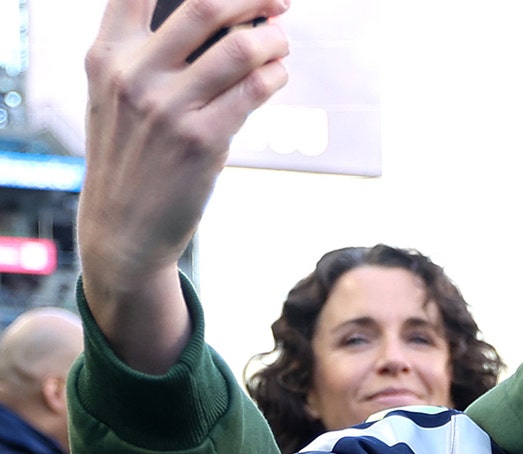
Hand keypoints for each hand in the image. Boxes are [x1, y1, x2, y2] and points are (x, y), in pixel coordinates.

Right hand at [77, 0, 288, 370]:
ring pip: (240, 48)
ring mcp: (167, 108)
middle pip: (204, 5)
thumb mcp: (117, 95)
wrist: (123, 228)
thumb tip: (226, 16)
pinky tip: (278, 74)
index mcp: (106, 55)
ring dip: (274, 39)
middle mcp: (132, 75)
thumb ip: (150, 53)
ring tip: (281, 42)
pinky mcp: (201, 141)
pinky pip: (254, 90)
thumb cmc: (131, 153)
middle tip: (279, 1)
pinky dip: (276, 74)